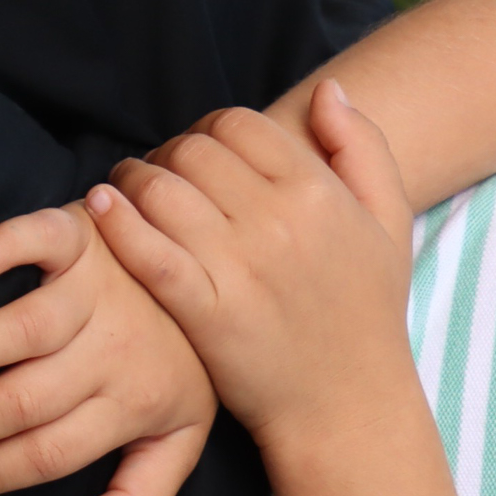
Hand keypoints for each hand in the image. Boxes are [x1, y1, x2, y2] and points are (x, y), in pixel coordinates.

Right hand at [0, 203, 218, 495]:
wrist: (205, 275)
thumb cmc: (175, 365)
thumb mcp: (179, 440)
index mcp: (136, 404)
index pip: (52, 450)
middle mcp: (118, 348)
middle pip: (30, 397)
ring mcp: (101, 289)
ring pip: (29, 326)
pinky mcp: (84, 236)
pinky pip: (42, 237)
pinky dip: (3, 246)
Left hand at [86, 82, 416, 447]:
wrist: (350, 404)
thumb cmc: (368, 313)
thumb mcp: (391, 223)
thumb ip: (365, 149)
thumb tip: (327, 91)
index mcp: (321, 193)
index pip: (238, 123)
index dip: (206, 128)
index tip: (198, 155)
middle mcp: (281, 221)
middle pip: (193, 150)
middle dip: (166, 154)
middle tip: (158, 176)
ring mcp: (241, 267)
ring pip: (162, 189)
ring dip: (133, 181)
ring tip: (128, 194)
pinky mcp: (207, 311)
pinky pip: (149, 249)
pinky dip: (118, 221)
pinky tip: (104, 208)